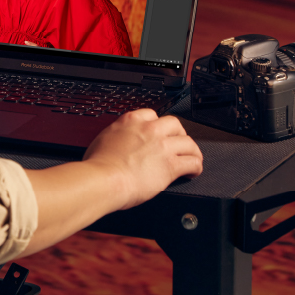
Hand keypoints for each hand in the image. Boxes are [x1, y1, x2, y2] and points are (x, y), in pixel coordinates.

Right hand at [83, 109, 202, 210]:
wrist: (104, 179)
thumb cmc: (98, 166)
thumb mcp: (102, 140)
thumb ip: (115, 137)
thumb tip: (116, 144)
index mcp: (130, 121)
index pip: (152, 114)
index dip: (158, 124)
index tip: (159, 132)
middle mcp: (149, 130)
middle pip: (174, 124)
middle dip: (178, 134)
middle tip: (177, 143)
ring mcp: (162, 146)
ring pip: (188, 142)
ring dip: (191, 151)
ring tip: (191, 157)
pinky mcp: (171, 165)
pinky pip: (192, 162)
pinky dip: (195, 166)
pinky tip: (193, 171)